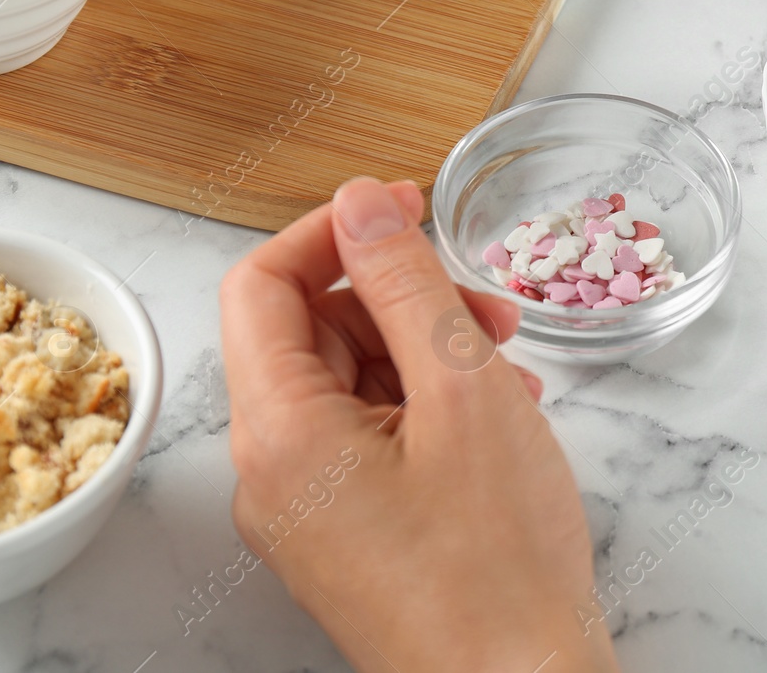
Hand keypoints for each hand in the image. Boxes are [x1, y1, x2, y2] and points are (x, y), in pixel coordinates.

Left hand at [220, 178, 619, 672]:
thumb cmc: (498, 563)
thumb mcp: (464, 392)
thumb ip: (407, 285)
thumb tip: (361, 203)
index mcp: (279, 432)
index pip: (259, 284)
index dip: (331, 230)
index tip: (402, 208)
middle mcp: (271, 474)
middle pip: (307, 333)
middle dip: (396, 297)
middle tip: (483, 305)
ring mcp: (306, 511)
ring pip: (346, 384)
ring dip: (423, 351)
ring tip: (507, 364)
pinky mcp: (346, 534)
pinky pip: (367, 437)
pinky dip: (427, 406)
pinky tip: (497, 413)